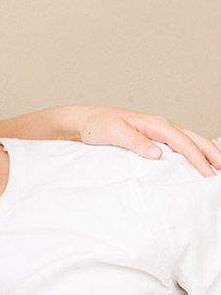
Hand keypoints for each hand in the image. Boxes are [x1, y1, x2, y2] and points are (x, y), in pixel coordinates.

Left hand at [78, 106, 220, 176]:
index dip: (197, 158)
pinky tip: (196, 162)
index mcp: (156, 124)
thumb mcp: (115, 134)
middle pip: (194, 139)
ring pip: (190, 140)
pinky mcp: (154, 137)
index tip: (207, 173)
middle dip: (212, 154)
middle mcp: (162, 125)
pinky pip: (180, 144)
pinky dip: (192, 152)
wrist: (87, 121)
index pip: (183, 143)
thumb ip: (136, 143)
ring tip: (217, 167)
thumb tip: (158, 154)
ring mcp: (159, 131)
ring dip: (205, 153)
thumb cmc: (99, 126)